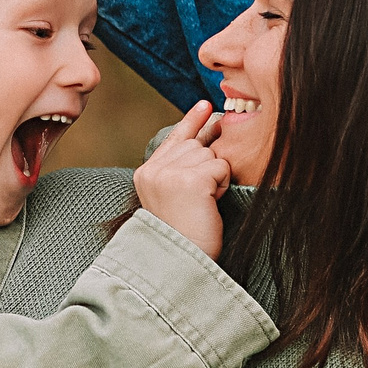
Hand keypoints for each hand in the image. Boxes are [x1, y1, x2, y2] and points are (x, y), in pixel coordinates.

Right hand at [131, 101, 232, 257]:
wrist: (180, 261)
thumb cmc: (184, 235)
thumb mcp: (173, 195)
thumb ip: (181, 167)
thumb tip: (210, 131)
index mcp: (146, 174)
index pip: (174, 138)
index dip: (192, 121)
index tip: (206, 105)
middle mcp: (154, 169)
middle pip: (197, 145)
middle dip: (208, 166)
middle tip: (202, 197)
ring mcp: (170, 173)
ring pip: (211, 154)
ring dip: (216, 178)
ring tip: (203, 203)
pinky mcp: (190, 179)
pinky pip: (221, 166)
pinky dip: (222, 184)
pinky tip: (210, 202)